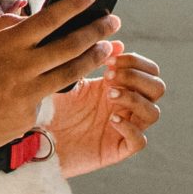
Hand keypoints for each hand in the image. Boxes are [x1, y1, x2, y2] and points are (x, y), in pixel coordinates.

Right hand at [0, 0, 121, 167]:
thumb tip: (26, 18)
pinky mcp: (29, 117)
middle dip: (96, 30)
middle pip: (70, 44)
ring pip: (71, 73)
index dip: (74, 4)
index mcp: (5, 45)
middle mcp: (20, 68)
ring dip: (93, 58)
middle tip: (113, 22)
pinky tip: (46, 87)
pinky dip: (48, 89)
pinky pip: (45, 98)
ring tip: (106, 49)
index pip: (49, 18)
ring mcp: (27, 95)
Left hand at [45, 45, 164, 176]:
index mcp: (119, 86)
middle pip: (157, 88)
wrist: (35, 139)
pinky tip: (112, 119)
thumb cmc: (50, 107)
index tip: (109, 61)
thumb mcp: (69, 78)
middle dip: (137, 77)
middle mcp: (126, 107)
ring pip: (153, 113)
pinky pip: (140, 141)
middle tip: (109, 76)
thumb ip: (90, 59)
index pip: (149, 70)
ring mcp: (124, 128)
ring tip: (109, 95)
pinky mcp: (116, 150)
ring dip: (134, 99)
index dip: (135, 62)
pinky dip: (130, 128)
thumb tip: (116, 43)